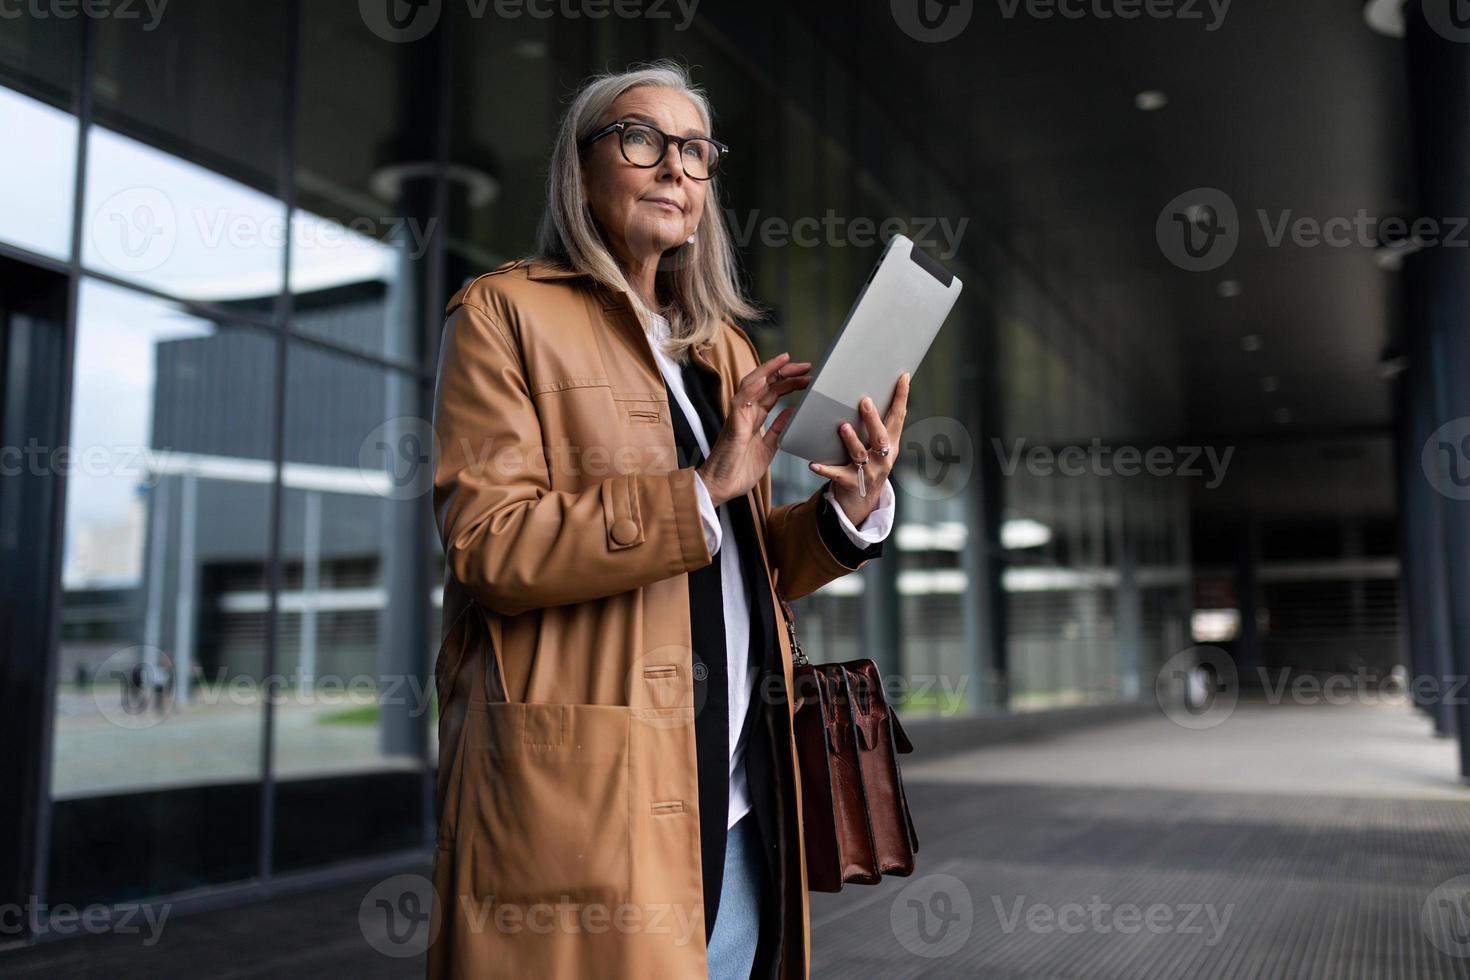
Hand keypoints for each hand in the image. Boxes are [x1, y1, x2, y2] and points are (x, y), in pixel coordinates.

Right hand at [698, 352, 812, 506]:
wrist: (721, 487)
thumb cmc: (738, 470)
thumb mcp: (767, 448)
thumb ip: (777, 430)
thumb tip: (791, 411)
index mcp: (754, 419)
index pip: (772, 393)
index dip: (788, 382)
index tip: (806, 376)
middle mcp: (745, 413)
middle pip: (765, 385)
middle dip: (785, 373)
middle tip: (807, 366)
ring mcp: (738, 417)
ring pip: (751, 385)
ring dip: (769, 372)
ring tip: (787, 362)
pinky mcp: (732, 425)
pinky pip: (741, 402)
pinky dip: (751, 389)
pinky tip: (763, 379)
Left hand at [808, 372, 909, 524]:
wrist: (863, 500)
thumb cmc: (868, 463)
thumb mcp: (878, 445)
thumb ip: (878, 424)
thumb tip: (869, 390)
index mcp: (891, 444)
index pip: (898, 417)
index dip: (901, 397)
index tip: (903, 376)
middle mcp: (883, 457)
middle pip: (881, 437)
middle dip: (873, 419)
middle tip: (864, 400)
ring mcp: (869, 472)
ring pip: (860, 454)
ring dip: (851, 440)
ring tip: (842, 427)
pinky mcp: (852, 483)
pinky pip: (837, 475)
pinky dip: (825, 469)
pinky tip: (813, 464)